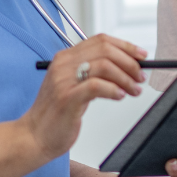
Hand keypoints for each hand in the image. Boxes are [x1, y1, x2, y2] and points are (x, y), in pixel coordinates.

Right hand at [20, 36, 145, 159]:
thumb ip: (94, 74)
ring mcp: (64, 80)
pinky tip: (120, 96)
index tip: (141, 56)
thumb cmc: (57, 113)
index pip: (101, 40)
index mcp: (66, 58)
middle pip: (105, 50)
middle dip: (130, 62)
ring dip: (125, 78)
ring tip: (133, 90)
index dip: (125, 46)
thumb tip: (126, 68)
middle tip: (140, 77)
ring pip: (104, 65)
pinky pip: (96, 86)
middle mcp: (63, 64)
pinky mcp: (67, 98)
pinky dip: (113, 89)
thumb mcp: (75, 86)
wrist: (34, 136)